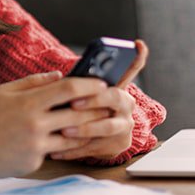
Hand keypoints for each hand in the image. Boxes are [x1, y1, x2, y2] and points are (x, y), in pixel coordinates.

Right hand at [0, 71, 111, 177]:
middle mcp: (35, 124)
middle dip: (97, 108)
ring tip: (98, 124)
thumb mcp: (4, 91)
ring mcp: (36, 146)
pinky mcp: (33, 162)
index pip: (69, 89)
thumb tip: (60, 76)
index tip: (102, 83)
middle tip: (110, 104)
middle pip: (79, 114)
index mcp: (28, 102)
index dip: (90, 84)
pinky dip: (61, 145)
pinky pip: (54, 151)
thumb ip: (33, 82)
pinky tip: (68, 141)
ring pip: (73, 137)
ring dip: (87, 130)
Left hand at [49, 39, 148, 160]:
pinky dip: (74, 149)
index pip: (132, 67)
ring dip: (84, 128)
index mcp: (118, 87)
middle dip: (94, 100)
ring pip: (107, 127)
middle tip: (74, 103)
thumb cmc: (79, 109)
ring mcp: (125, 125)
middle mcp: (126, 104)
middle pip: (115, 97)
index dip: (137, 56)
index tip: (137, 44)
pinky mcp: (118, 145)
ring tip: (64, 130)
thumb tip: (57, 78)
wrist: (93, 139)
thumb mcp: (79, 94)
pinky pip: (96, 147)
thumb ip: (76, 84)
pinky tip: (57, 150)